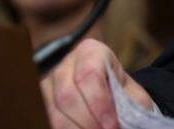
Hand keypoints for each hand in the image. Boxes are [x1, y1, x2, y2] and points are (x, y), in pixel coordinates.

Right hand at [40, 38, 154, 128]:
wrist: (111, 95)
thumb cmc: (122, 94)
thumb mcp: (133, 95)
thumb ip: (130, 104)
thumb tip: (124, 120)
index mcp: (92, 52)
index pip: (90, 76)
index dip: (99, 104)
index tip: (111, 126)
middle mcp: (66, 63)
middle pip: (67, 95)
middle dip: (86, 121)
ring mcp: (49, 82)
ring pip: (53, 110)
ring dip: (73, 128)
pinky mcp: (41, 100)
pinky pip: (46, 118)